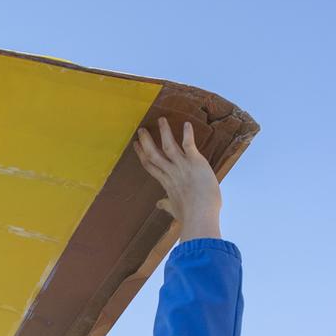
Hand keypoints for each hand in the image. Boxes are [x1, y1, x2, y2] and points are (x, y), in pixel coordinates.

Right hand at [133, 118, 221, 241]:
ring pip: (168, 146)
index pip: (150, 166)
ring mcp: (182, 166)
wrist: (200, 215)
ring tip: (161, 119)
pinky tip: (187, 124)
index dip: (142, 154)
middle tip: (141, 130)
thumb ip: (166, 205)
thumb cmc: (189, 215)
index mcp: (166, 182)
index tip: (136, 145)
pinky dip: (188, 134)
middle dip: (146, 141)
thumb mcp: (175, 210)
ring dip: (164, 132)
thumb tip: (159, 204)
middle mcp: (171, 172)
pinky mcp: (195, 162)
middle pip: (154, 154)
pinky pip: (189, 145)